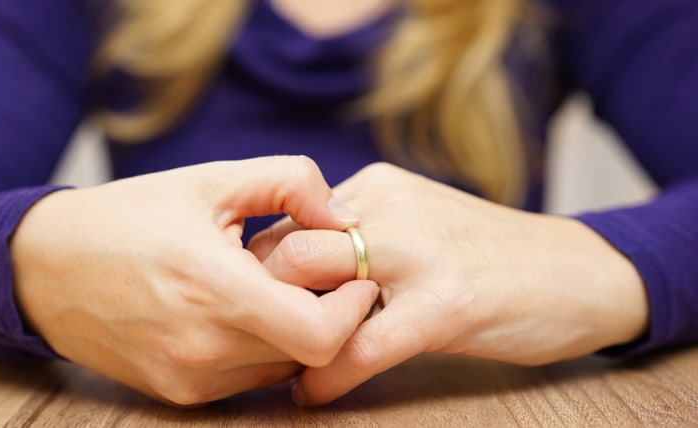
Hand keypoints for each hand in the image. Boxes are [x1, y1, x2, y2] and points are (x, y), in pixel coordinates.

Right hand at [10, 156, 378, 405]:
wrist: (45, 269)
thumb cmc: (131, 216)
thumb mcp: (211, 179)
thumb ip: (292, 184)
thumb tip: (346, 220)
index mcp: (212, 287)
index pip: (319, 335)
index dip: (352, 309)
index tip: (355, 277)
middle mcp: (202, 347)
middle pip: (309, 354)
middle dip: (331, 316)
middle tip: (321, 277)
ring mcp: (190, 378)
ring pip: (283, 369)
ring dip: (298, 333)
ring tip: (276, 290)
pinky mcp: (180, 393)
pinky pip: (250, 378)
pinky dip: (265, 348)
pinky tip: (245, 311)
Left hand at [249, 163, 648, 405]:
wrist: (580, 273)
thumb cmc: (487, 258)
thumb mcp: (418, 224)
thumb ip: (359, 236)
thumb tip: (290, 270)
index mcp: (378, 190)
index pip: (288, 219)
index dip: (260, 267)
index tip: (248, 303)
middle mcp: (390, 209)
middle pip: (287, 245)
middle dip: (259, 297)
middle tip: (252, 339)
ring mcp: (420, 253)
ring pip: (315, 282)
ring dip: (284, 333)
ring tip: (276, 366)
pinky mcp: (448, 303)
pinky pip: (362, 344)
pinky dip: (327, 375)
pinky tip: (313, 393)